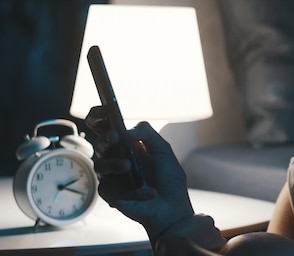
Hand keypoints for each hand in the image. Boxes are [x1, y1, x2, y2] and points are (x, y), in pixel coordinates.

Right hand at [86, 106, 193, 239]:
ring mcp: (112, 176)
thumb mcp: (163, 151)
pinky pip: (105, 186)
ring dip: (113, 163)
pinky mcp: (110, 193)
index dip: (99, 116)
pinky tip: (139, 191)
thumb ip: (147, 134)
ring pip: (99, 163)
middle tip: (115, 137)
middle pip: (99, 143)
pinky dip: (123, 187)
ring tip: (128, 166)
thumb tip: (126, 130)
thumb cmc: (169, 179)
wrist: (171, 206)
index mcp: (128, 144)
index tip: (101, 111)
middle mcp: (117, 157)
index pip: (106, 127)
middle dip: (104, 138)